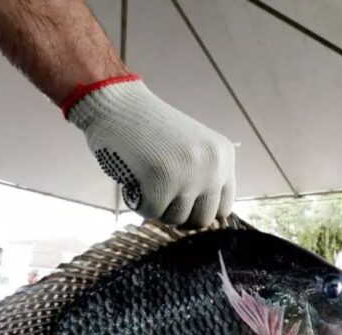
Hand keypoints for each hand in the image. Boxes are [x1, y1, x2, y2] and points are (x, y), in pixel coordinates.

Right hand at [64, 76, 234, 227]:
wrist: (117, 104)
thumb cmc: (148, 130)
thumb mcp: (191, 150)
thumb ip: (203, 179)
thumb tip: (204, 223)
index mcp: (222, 156)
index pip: (224, 209)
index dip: (200, 211)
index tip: (182, 204)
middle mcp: (212, 166)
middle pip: (202, 220)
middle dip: (179, 214)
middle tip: (160, 194)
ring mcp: (188, 175)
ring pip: (176, 219)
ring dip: (158, 207)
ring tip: (146, 180)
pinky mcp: (161, 182)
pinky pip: (152, 213)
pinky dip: (139, 203)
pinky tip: (134, 179)